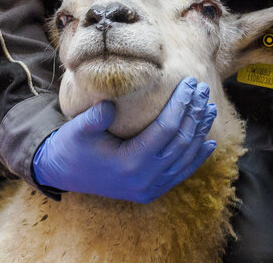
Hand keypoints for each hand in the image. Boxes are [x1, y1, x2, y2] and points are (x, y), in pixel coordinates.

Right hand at [32, 77, 217, 201]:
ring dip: (200, 132)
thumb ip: (93, 118)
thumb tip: (109, 104)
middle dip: (194, 113)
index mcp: (129, 164)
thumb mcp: (77, 130)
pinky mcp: (150, 191)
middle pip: (180, 142)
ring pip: (184, 158)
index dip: (181, 104)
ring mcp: (149, 189)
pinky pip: (180, 174)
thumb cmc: (71, 146)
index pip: (166, 129)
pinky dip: (196, 157)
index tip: (189, 82)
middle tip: (202, 88)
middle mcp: (144, 180)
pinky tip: (208, 142)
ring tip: (209, 108)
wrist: (63, 173)